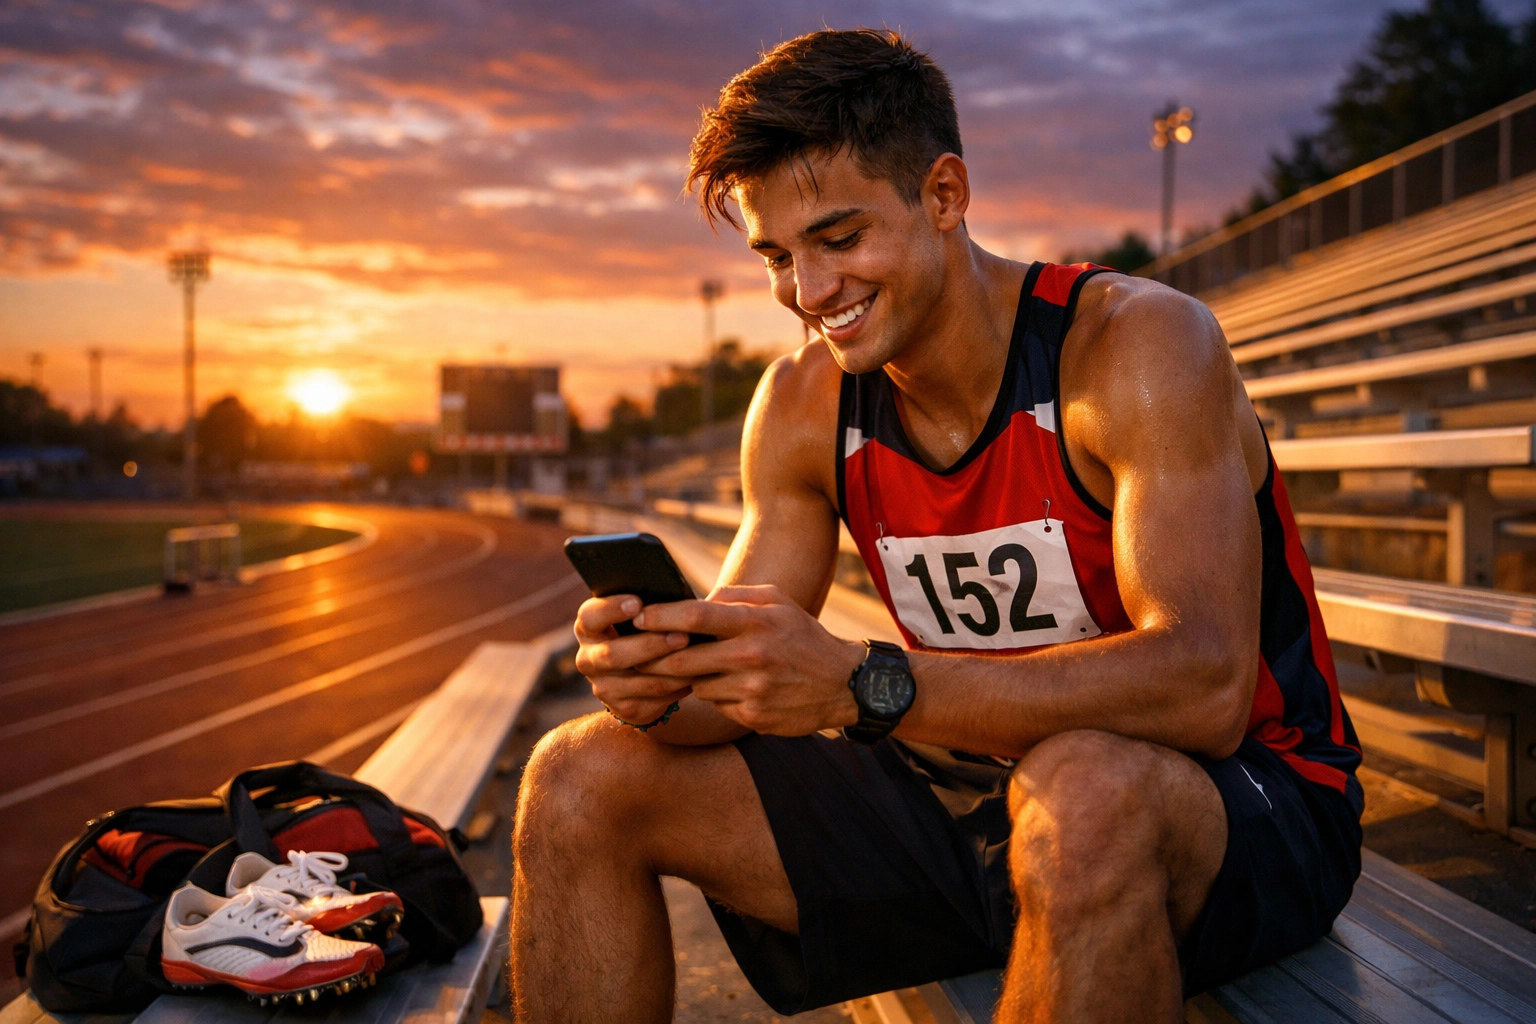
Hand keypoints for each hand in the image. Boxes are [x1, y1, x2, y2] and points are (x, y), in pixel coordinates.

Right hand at [573, 594, 694, 724]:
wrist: (643, 672)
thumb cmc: (646, 629)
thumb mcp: (641, 614)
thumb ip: (647, 605)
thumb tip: (672, 594)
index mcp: (588, 627)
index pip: (590, 616)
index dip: (611, 609)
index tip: (637, 603)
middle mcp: (588, 658)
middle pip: (613, 655)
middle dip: (651, 645)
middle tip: (682, 636)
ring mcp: (603, 687)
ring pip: (638, 680)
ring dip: (671, 668)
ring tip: (698, 656)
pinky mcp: (623, 708)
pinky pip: (654, 698)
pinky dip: (677, 686)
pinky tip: (695, 674)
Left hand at [634, 585, 867, 735]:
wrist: (844, 684)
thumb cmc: (803, 636)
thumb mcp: (777, 601)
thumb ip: (734, 596)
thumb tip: (694, 600)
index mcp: (755, 622)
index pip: (693, 617)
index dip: (659, 617)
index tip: (638, 617)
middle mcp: (750, 656)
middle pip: (682, 659)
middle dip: (657, 656)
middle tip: (643, 651)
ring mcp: (751, 690)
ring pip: (696, 685)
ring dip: (693, 677)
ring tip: (711, 668)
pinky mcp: (752, 716)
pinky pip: (716, 705)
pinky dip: (718, 696)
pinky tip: (736, 687)